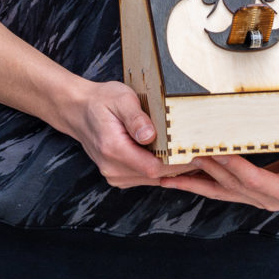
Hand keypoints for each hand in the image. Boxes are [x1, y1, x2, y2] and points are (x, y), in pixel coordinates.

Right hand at [45, 79, 184, 188]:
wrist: (79, 110)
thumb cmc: (101, 101)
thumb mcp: (121, 99)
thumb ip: (136, 118)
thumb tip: (149, 135)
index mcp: (113, 149)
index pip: (153, 168)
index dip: (177, 163)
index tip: (194, 152)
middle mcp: (112, 168)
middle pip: (155, 176)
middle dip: (178, 166)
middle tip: (199, 151)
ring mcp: (114, 175)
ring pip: (152, 179)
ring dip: (170, 169)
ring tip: (186, 151)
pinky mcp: (117, 176)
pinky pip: (145, 177)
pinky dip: (159, 169)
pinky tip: (169, 155)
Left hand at [155, 146, 278, 210]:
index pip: (254, 180)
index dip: (233, 167)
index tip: (212, 153)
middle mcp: (268, 198)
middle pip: (229, 185)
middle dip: (203, 171)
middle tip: (178, 156)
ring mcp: (257, 197)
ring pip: (219, 191)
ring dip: (191, 183)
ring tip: (163, 174)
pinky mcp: (250, 191)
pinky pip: (220, 189)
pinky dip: (198, 183)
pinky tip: (178, 177)